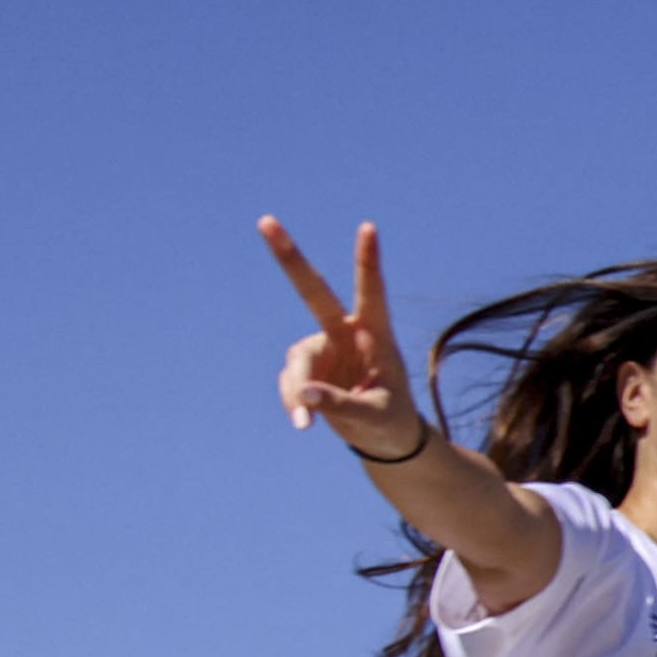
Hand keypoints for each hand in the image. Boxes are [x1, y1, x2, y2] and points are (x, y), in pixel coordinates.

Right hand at [263, 217, 420, 458]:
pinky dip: (293, 403)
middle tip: (265, 219)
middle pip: (313, 291)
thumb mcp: (374, 416)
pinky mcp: (306, 367)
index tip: (369, 227)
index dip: (368, 261)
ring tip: (305, 422)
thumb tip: (303, 395)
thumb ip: (341, 404)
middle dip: (289, 257)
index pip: (372, 292)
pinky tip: (303, 424)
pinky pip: (292, 384)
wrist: (383, 437)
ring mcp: (322, 347)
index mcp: (377, 334)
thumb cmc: (390, 420)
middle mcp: (345, 332)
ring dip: (296, 392)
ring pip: (297, 362)